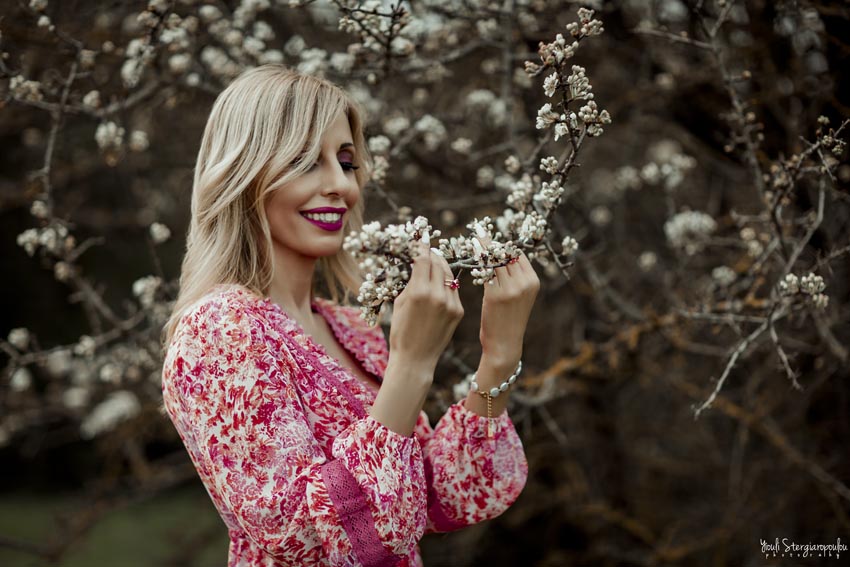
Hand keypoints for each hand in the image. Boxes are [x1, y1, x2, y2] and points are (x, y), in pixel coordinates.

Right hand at [388, 240, 463, 374]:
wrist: (416, 359)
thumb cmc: (401, 331)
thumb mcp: (400, 302)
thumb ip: (411, 282)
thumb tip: (417, 264)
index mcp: (419, 292)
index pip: (423, 259)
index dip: (421, 247)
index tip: (420, 240)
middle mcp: (437, 295)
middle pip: (438, 263)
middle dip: (432, 254)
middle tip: (428, 248)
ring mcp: (451, 303)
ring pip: (449, 274)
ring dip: (442, 265)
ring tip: (436, 260)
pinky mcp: (458, 311)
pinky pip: (454, 289)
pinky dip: (447, 282)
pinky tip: (442, 279)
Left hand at [475, 235, 539, 373]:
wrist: (505, 345)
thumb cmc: (507, 320)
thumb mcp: (517, 297)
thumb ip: (513, 278)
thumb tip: (500, 258)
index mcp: (532, 281)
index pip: (517, 253)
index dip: (502, 244)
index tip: (488, 234)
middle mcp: (525, 283)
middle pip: (506, 253)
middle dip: (491, 241)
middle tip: (478, 227)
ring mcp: (511, 289)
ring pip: (495, 259)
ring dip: (483, 246)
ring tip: (472, 236)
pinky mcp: (496, 295)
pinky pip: (485, 271)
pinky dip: (477, 260)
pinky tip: (469, 252)